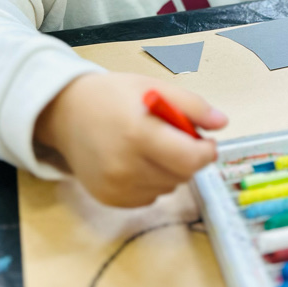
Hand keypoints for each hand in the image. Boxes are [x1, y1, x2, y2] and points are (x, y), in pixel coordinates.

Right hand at [33, 71, 226, 206]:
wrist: (65, 114)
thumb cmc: (113, 97)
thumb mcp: (153, 87)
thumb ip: (191, 105)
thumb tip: (222, 123)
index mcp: (138, 133)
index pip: (190, 159)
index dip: (206, 152)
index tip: (206, 142)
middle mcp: (126, 165)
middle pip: (182, 175)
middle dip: (188, 158)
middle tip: (174, 138)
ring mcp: (116, 186)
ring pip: (169, 187)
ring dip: (170, 170)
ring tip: (150, 147)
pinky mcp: (109, 199)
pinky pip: (150, 197)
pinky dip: (152, 182)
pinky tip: (136, 161)